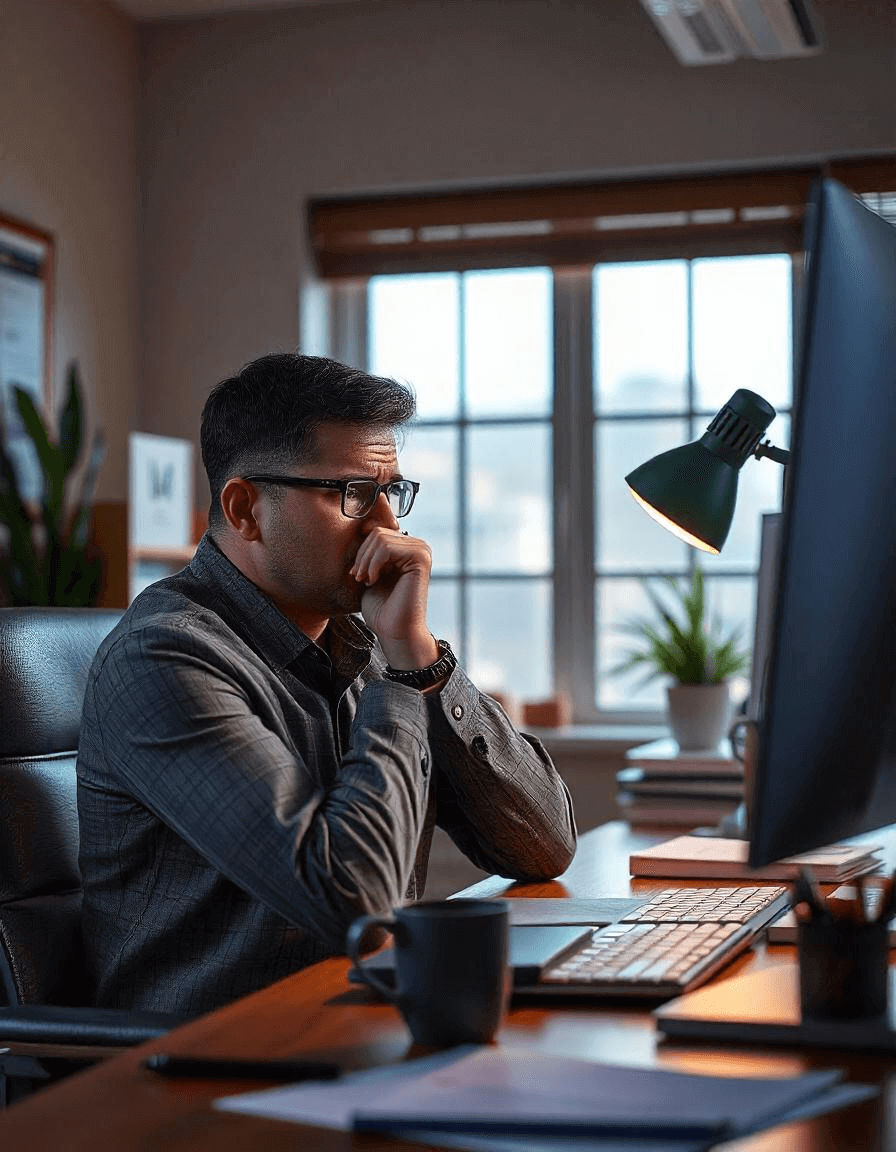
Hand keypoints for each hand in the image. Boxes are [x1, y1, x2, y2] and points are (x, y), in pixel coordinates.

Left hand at [350, 527, 438, 668]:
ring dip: (366, 561)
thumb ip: (371, 551)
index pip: (377, 531)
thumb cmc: (381, 608)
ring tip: (365, 581)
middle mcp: (418, 546)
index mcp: (408, 548)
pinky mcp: (421, 558)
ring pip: (380, 538)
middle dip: (362, 556)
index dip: (362, 551)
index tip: (357, 574)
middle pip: (377, 532)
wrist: (394, 631)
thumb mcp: (370, 572)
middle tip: (358, 578)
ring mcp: (422, 550)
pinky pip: (386, 547)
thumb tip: (363, 526)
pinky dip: (373, 564)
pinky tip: (374, 581)